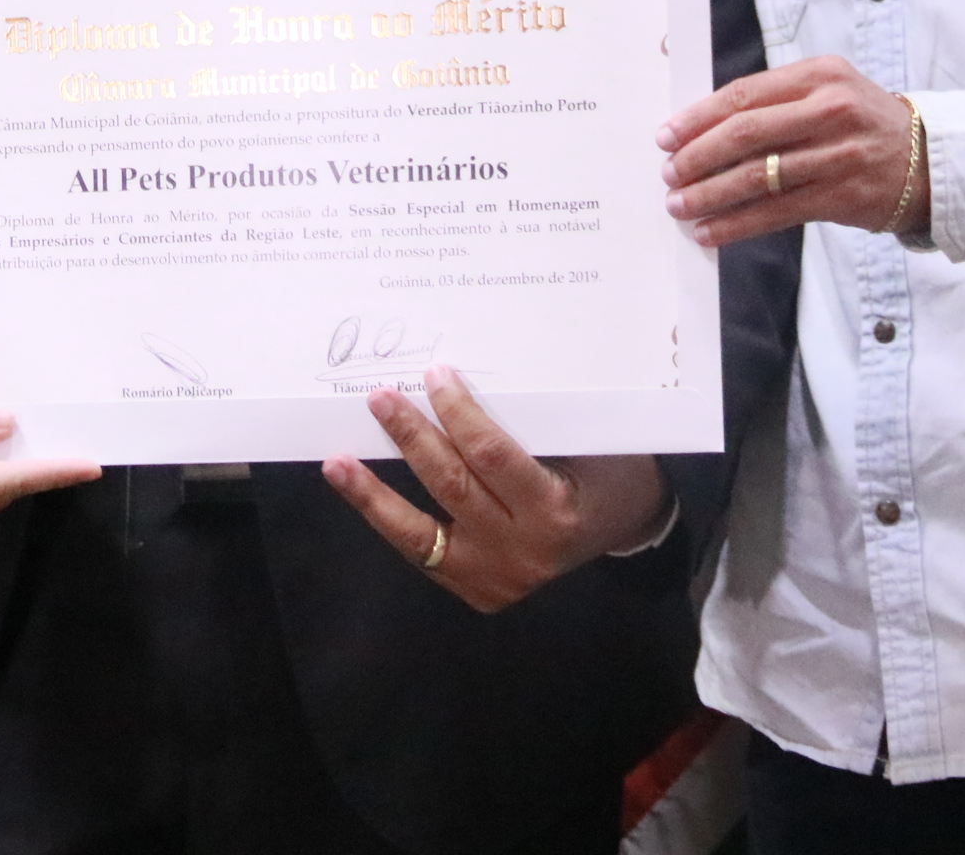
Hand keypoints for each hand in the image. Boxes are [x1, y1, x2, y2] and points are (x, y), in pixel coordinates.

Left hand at [320, 365, 671, 612]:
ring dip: (374, 493)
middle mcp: (520, 552)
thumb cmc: (608, 470)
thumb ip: (531, 424)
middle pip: (451, 486)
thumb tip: (458, 381)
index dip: (459, 413)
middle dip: (412, 438)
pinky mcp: (475, 590)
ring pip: (419, 533)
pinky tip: (358, 492)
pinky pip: (421, 551)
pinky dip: (387, 520)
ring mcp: (493, 579)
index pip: (492, 456)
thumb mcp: (587, 443)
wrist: (627, 526)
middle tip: (381, 397)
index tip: (437, 374)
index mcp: (554, 511)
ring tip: (338, 462)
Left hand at [658, 54, 922, 245]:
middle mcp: (830, 109)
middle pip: (745, 133)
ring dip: (709, 194)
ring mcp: (838, 153)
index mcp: (819, 75)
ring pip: (757, 176)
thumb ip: (776, 101)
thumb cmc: (863, 123)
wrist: (929, 161)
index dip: (698, 118)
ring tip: (680, 205)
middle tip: (669, 174)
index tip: (667, 135)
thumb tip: (703, 129)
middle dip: (697, 156)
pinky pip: (776, 212)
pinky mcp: (842, 195)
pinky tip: (711, 231)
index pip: (744, 94)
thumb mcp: (828, 91)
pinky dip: (737, 224)